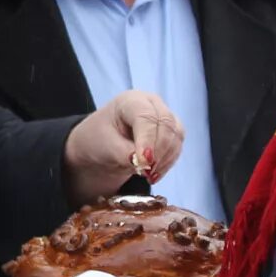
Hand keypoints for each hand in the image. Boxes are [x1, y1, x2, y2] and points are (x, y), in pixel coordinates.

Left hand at [63, 91, 184, 202]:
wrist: (100, 145)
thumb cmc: (99, 139)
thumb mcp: (105, 147)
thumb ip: (124, 153)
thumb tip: (144, 163)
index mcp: (130, 101)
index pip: (146, 117)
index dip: (147, 140)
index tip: (143, 162)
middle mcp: (151, 104)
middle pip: (166, 124)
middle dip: (159, 151)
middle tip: (146, 171)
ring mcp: (163, 116)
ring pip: (176, 135)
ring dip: (165, 159)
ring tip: (148, 176)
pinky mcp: (170, 132)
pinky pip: (177, 146)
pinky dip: (168, 162)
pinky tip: (155, 174)